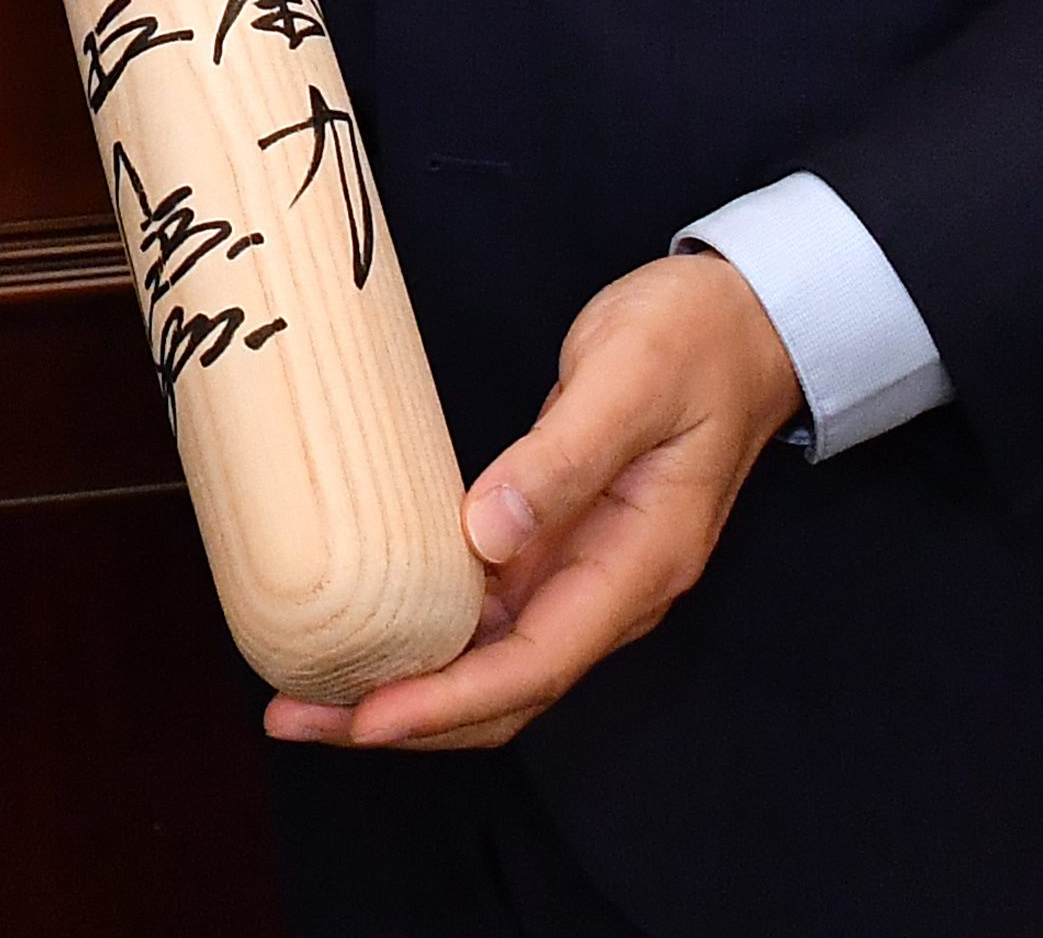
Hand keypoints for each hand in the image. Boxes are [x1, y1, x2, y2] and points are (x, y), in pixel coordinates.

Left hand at [265, 251, 805, 752]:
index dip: (449, 703)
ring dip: (405, 689)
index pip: (537, 664)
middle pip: (505, 691)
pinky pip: (487, 616)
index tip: (368, 720)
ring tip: (310, 693)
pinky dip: (426, 637)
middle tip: (299, 717)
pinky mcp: (556, 545)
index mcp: (641, 563)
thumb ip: (563, 458)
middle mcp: (612, 589)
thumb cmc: (693, 340)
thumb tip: (484, 535)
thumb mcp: (629, 379)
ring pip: (490, 664)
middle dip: (405, 721)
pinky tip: (367, 629)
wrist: (742, 320)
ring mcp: (583, 571)